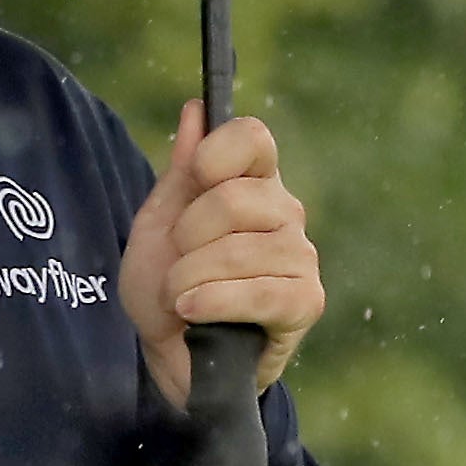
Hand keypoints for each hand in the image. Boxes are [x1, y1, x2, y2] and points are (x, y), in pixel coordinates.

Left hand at [121, 106, 323, 408]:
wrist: (170, 356)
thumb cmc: (166, 287)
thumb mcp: (159, 224)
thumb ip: (181, 169)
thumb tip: (195, 109)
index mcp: (252, 182)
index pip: (253, 137)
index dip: (214, 155)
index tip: (190, 182)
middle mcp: (284, 212)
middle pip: (235, 197)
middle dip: (187, 235)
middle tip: (178, 261)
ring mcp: (301, 257)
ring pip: (241, 249)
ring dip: (191, 278)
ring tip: (181, 296)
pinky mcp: (306, 302)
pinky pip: (260, 291)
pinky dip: (214, 301)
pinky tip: (192, 311)